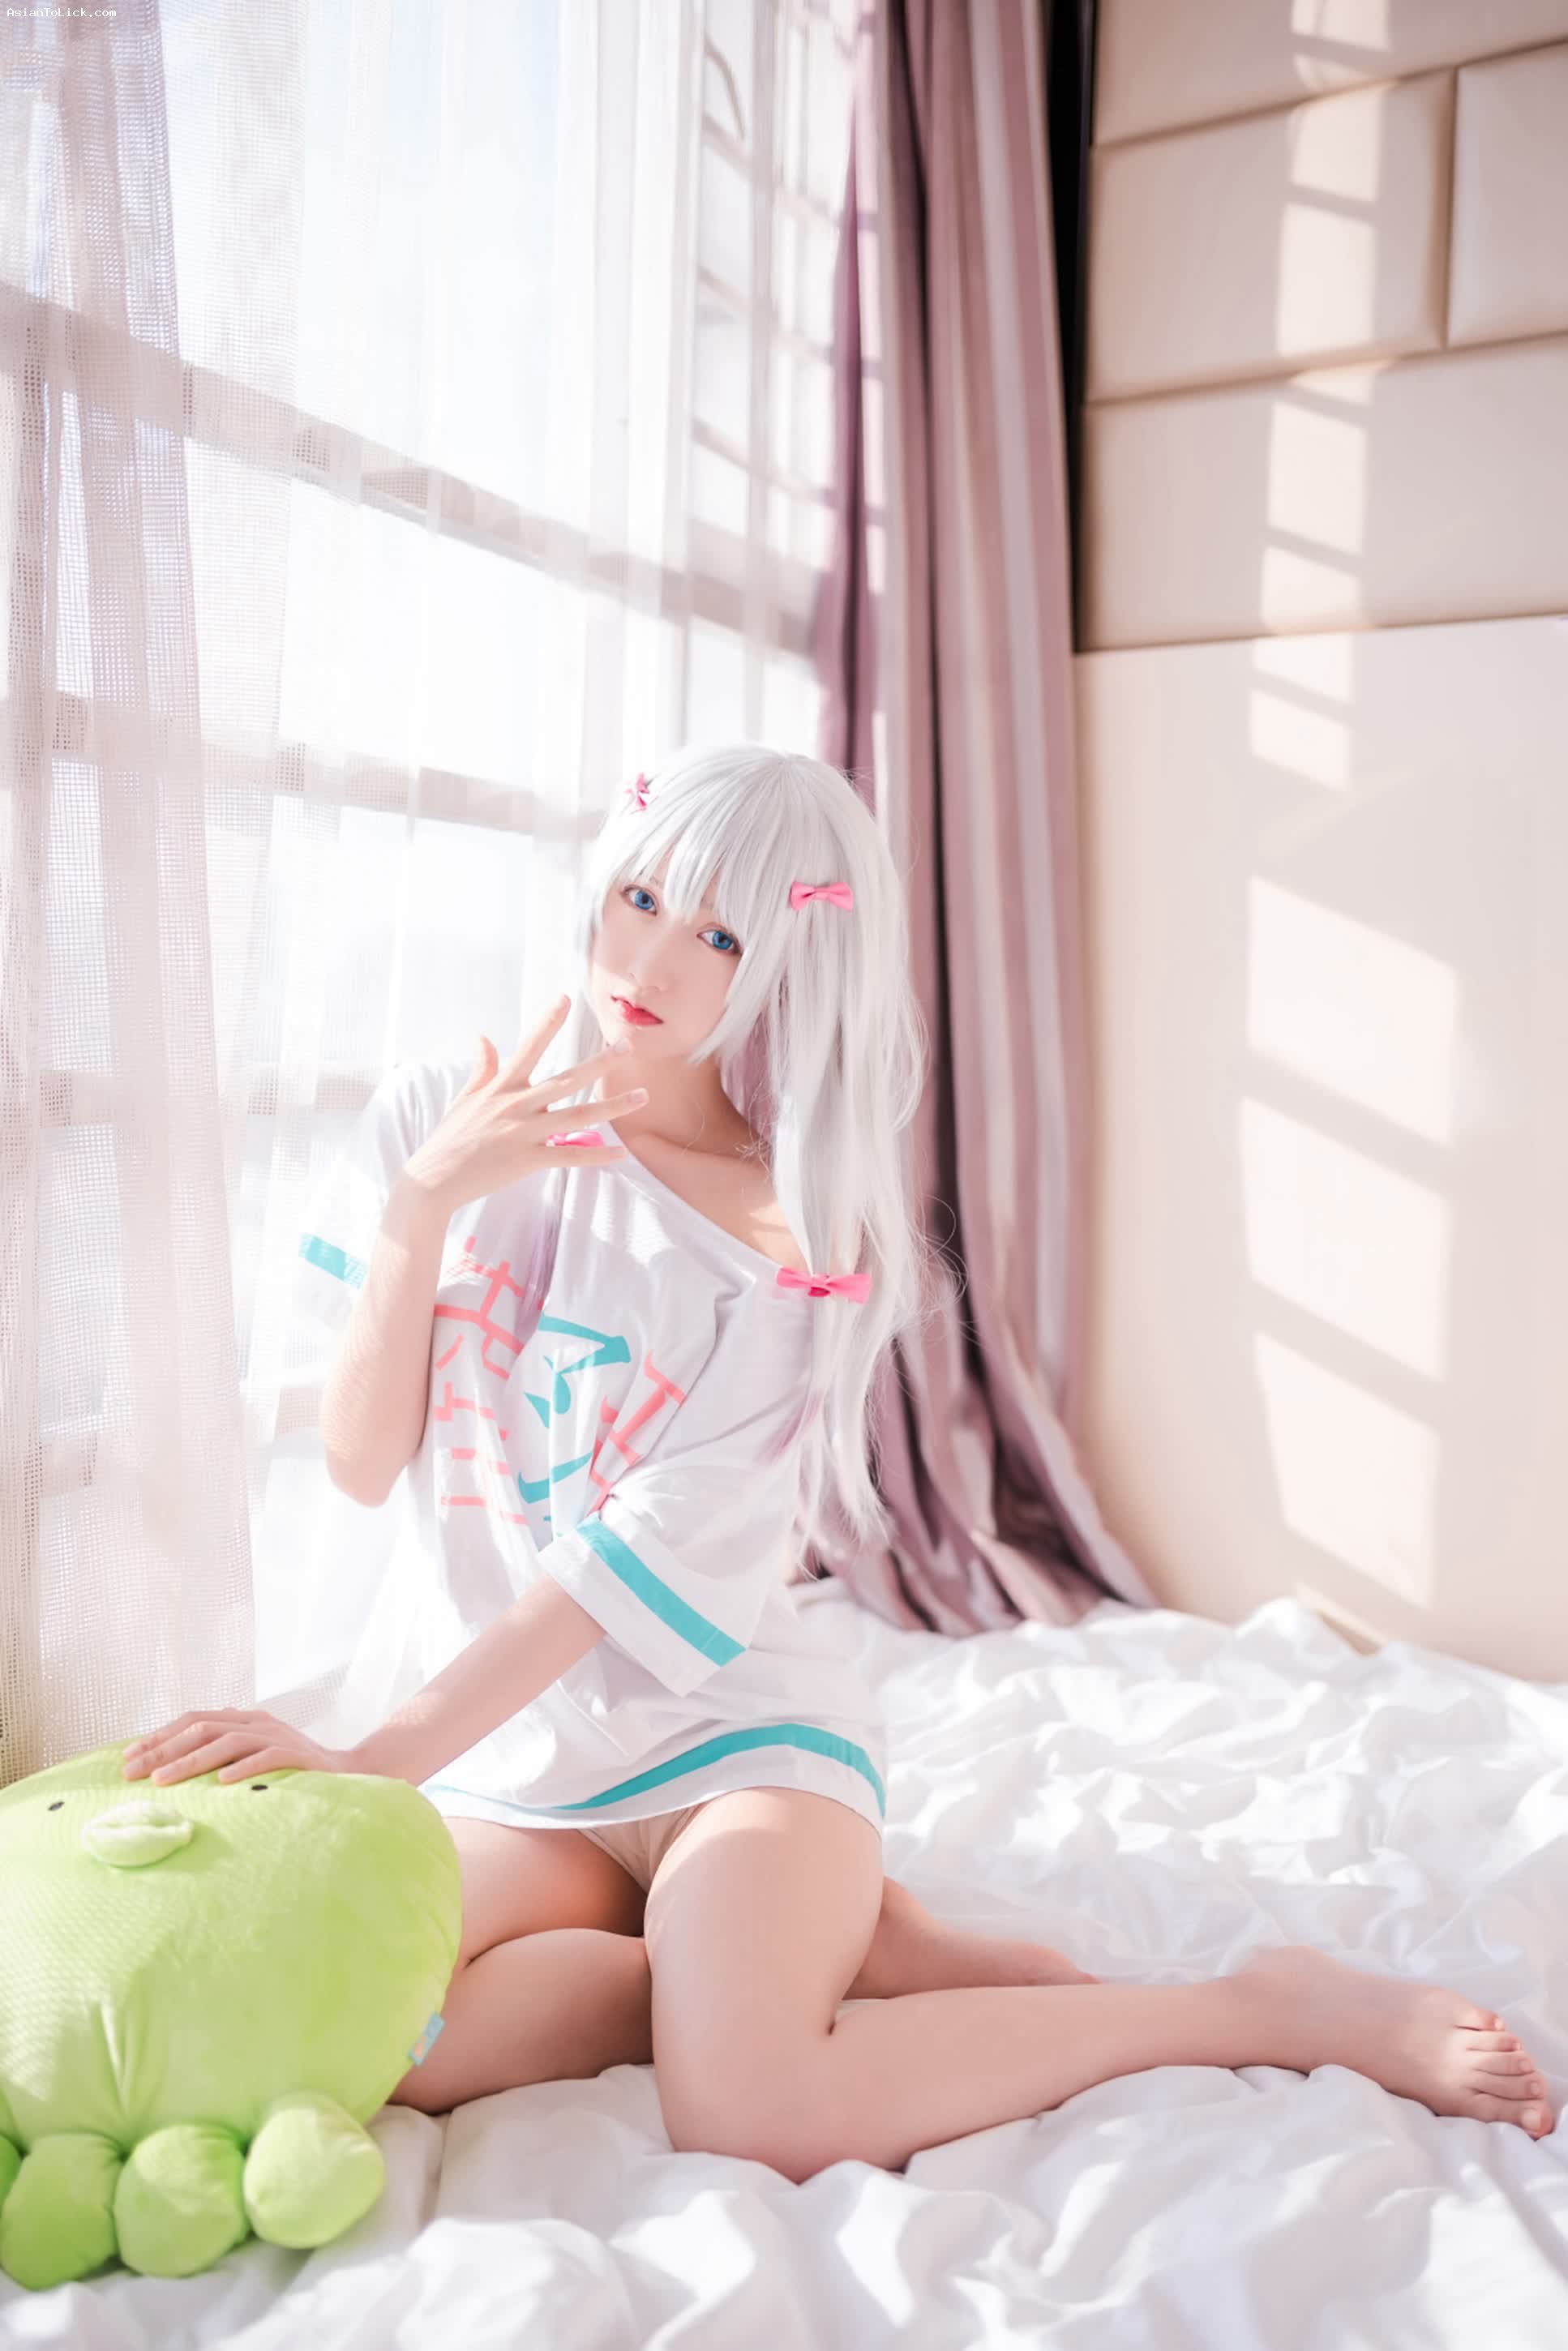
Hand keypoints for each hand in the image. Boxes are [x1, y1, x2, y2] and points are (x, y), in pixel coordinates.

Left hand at [120, 1708, 350, 1787]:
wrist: (350, 1772)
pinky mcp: (298, 1757)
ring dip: (190, 1761)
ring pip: (226, 1742)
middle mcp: (258, 1722)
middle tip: (131, 1772)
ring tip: (162, 1780)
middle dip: (162, 1749)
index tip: (128, 1756)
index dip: (159, 1735)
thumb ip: (228, 1741)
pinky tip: (221, 1782)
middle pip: (202, 1728)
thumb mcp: (256, 1749)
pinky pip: (266, 1758)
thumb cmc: (295, 1766)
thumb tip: (192, 1736)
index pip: (194, 1719)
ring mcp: (278, 1736)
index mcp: (245, 1718)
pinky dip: (242, 1768)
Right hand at [398, 995, 647, 1216]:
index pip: (529, 1047)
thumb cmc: (448, 1139)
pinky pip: (570, 1156)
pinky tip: (621, 1152)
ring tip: (642, 1095)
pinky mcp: (527, 1160)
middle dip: (600, 1062)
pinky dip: (597, 1155)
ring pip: (578, 1116)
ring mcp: (523, 1132)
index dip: (547, 1022)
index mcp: (501, 1086)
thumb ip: (482, 1068)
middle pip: (567, 1079)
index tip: (566, 997)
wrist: (433, 1179)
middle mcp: (516, 1104)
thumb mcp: (464, 1098)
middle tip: (628, 1046)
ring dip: (613, 1106)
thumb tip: (483, 1036)